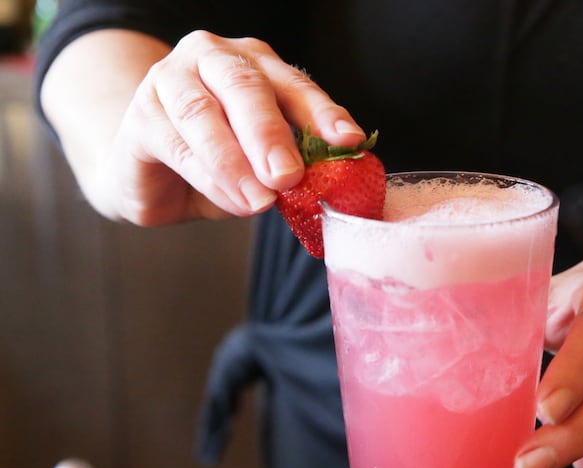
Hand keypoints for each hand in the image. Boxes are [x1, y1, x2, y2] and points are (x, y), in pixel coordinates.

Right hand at [102, 31, 364, 224]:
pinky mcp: (140, 116)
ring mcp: (169, 80)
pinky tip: (232, 201)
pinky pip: (177, 146)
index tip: (348, 140)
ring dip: (236, 163)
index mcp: (254, 63)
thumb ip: (289, 162)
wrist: (149, 172)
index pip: (294, 84)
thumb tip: (324, 183)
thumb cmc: (216, 161)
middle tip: (288, 176)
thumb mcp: (261, 161)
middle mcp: (211, 59)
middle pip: (245, 88)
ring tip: (260, 201)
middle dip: (271, 134)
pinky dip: (209, 178)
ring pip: (203, 114)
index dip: (322, 113)